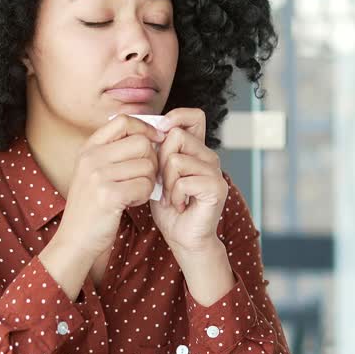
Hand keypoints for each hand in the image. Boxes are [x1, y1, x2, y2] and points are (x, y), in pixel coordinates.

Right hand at [52, 114, 163, 259]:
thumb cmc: (92, 207)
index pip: (123, 121)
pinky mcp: (108, 195)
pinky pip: (145, 185)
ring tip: (134, 192)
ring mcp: (98, 176)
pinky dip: (144, 195)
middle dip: (151, 160)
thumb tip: (152, 134)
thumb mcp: (95, 172)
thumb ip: (115, 151)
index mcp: (88, 148)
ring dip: (148, 181)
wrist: (75, 240)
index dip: (145, 128)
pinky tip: (131, 202)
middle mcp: (91, 158)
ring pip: (147, 165)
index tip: (155, 141)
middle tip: (144, 177)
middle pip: (141, 142)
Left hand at [148, 108, 228, 252]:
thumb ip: (156, 152)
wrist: (183, 237)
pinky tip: (180, 205)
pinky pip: (184, 181)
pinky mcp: (216, 187)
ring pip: (176, 159)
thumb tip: (137, 129)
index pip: (193, 116)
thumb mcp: (157, 174)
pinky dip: (175, 196)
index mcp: (196, 149)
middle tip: (163, 183)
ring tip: (171, 197)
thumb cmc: (168, 206)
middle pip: (177, 136)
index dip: (175, 117)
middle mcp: (209, 156)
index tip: (159, 135)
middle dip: (160, 160)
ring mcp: (215, 171)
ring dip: (166, 183)